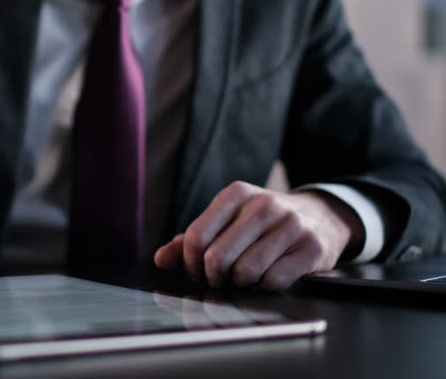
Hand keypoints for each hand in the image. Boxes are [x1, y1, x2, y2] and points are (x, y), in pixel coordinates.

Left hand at [154, 181, 362, 289]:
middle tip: (221, 278)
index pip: (196, 236)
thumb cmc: (262, 224)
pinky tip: (268, 276)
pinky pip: (274, 281)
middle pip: (218, 258)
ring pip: (246, 272)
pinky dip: (266, 287)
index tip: (198, 270)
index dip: (191, 263)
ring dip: (241, 284)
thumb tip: (161, 259)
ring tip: (246, 276)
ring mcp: (291, 225)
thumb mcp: (227, 221)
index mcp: (236, 194)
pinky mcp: (312, 248)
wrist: (321, 217)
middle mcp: (264, 204)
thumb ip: (189, 239)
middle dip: (214, 277)